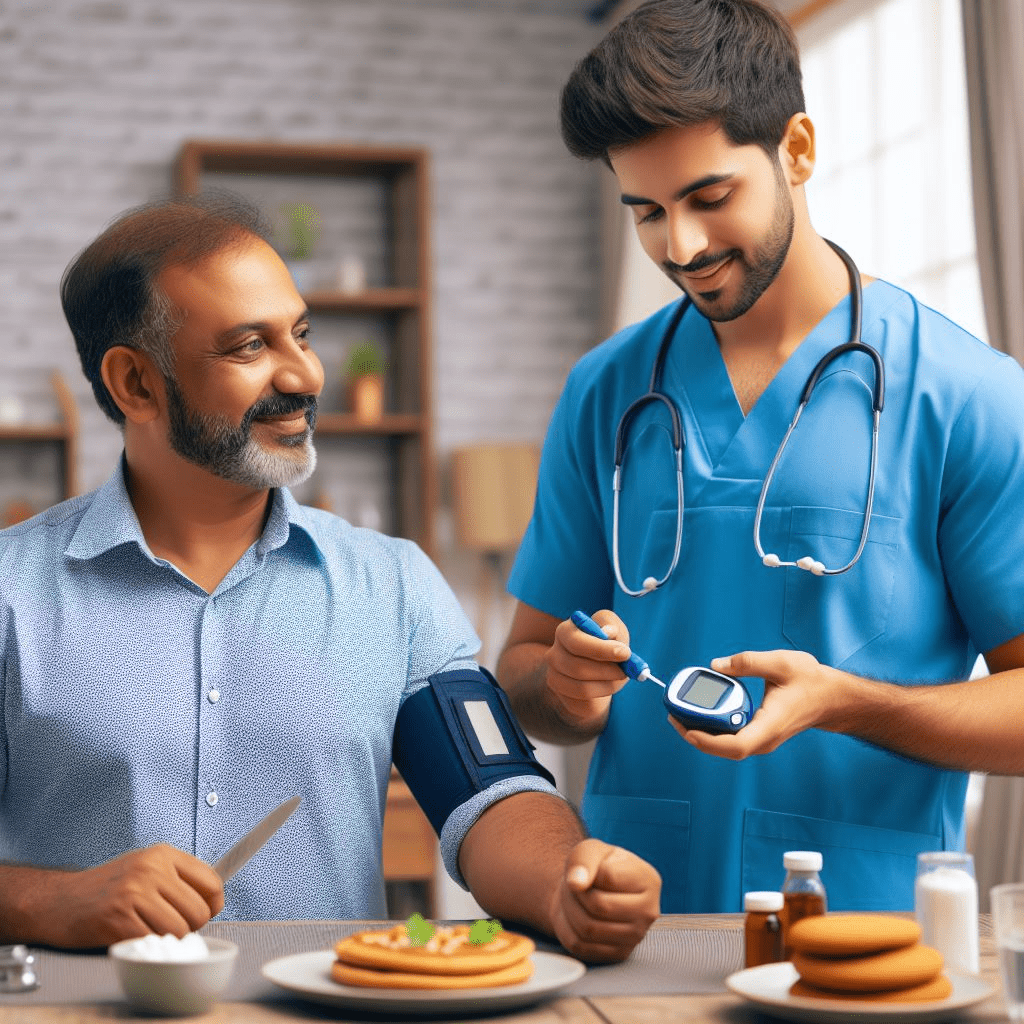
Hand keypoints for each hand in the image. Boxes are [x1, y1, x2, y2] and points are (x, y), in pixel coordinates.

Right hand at [40, 845, 223, 948]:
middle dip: (191, 927)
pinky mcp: (117, 919)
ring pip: (179, 930)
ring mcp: (133, 893)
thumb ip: (178, 878)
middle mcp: (151, 869)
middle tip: (173, 927)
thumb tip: (213, 901)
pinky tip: (134, 936)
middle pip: (198, 911)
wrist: (59, 900)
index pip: (211, 881)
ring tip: (153, 931)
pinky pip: (152, 942)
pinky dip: (147, 946)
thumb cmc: (107, 887)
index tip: (206, 912)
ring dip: (170, 940)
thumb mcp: (146, 867)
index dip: (213, 904)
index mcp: (162, 854)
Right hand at [544, 611, 632, 726]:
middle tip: (626, 671)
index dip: (601, 649)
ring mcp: (554, 677)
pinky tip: (608, 685)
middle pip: (577, 668)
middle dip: (607, 670)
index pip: (575, 642)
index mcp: (564, 632)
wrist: (602, 669)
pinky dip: (603, 693)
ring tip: (620, 677)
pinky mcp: (561, 696)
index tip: (625, 653)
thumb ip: (612, 626)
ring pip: (582, 688)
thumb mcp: (614, 629)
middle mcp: (553, 654)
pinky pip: (584, 703)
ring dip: (609, 684)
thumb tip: (607, 633)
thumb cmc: (608, 644)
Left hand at [548, 838, 659, 962]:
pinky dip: (568, 929)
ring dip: (569, 909)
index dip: (587, 871)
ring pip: (588, 928)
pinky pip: (580, 946)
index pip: (608, 878)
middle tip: (573, 885)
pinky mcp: (619, 954)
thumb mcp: (590, 850)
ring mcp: (636, 937)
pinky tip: (575, 915)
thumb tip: (576, 883)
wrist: (592, 891)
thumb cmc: (596, 867)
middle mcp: (649, 911)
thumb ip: (583, 860)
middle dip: (575, 892)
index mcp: (649, 880)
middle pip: (598, 906)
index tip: (586, 869)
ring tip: (573, 898)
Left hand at [669, 649, 844, 758]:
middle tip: (673, 715)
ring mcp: (762, 739)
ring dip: (703, 734)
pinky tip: (701, 714)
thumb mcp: (781, 663)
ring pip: (727, 747)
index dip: (708, 741)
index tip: (686, 728)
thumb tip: (717, 665)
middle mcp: (765, 739)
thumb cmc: (812, 682)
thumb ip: (748, 662)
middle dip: (696, 735)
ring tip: (681, 715)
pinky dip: (714, 729)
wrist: (832, 698)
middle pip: (725, 749)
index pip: (736, 745)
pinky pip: (732, 739)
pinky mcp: (760, 735)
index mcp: (770, 725)